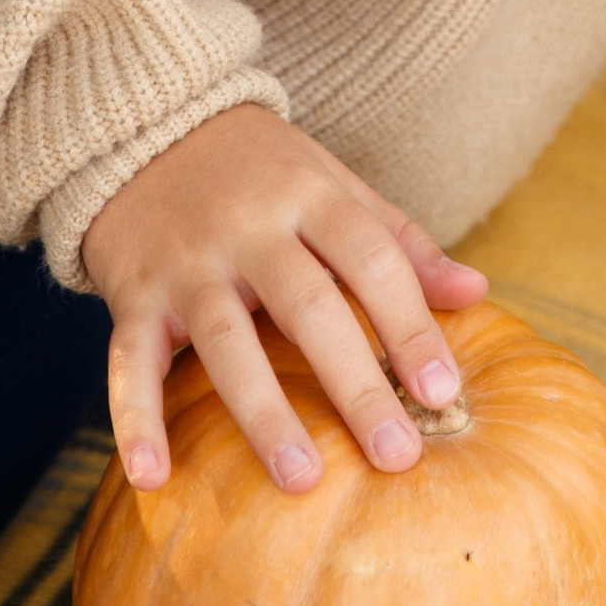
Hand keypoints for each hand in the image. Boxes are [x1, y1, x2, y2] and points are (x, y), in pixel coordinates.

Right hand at [82, 103, 488, 497]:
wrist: (141, 124)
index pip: (372, 259)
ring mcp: (187, 263)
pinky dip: (134, 418)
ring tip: (302, 480)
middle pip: (307, 307)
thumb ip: (398, 239)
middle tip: (397, 456)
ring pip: (225, 341)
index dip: (411, 325)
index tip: (444, 393)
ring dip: (263, 413)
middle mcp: (248, 227)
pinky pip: (128, 360)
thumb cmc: (256, 169)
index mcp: (308, 195)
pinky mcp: (132, 293)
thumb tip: (477, 291)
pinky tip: (152, 476)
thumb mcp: (330, 183)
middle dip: (354, 384)